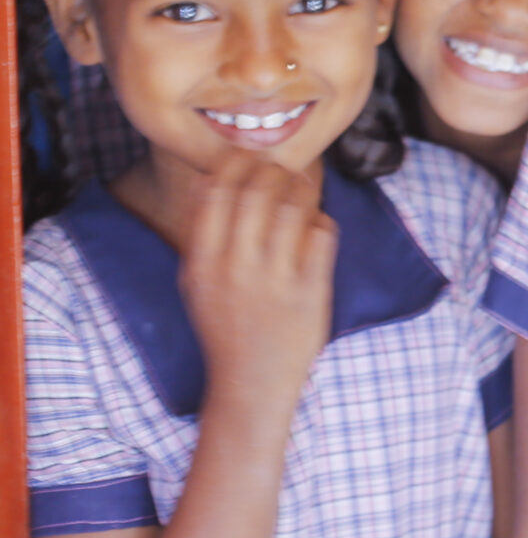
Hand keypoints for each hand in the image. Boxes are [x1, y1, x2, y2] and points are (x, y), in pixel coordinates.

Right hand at [180, 154, 334, 408]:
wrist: (251, 380)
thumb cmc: (224, 324)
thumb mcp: (196, 282)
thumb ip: (201, 233)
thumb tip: (210, 178)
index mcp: (202, 263)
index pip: (215, 192)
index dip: (234, 164)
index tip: (246, 157)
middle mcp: (236, 268)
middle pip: (257, 191)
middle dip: (272, 170)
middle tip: (280, 168)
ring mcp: (276, 279)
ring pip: (294, 207)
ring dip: (301, 188)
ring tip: (302, 187)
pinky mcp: (311, 291)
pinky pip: (322, 235)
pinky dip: (321, 220)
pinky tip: (315, 224)